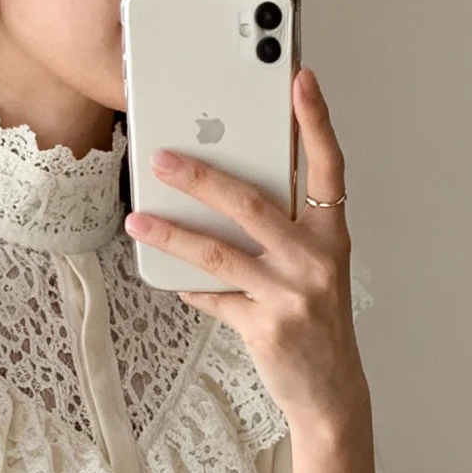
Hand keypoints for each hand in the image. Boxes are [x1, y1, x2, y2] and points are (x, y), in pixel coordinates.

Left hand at [125, 69, 368, 441]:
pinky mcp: (265, 328)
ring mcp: (290, 295)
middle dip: (202, 176)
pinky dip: (188, 285)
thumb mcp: (316, 268)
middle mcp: (315, 261)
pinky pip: (215, 297)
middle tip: (163, 157)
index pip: (328, 167)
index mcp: (332, 236)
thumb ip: (284, 231)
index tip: (299, 80)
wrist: (330, 391)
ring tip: (139, 218)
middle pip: (252, 204)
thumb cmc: (318, 322)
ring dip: (173, 232)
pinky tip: (166, 273)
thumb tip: (227, 195)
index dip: (316, 122)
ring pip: (220, 252)